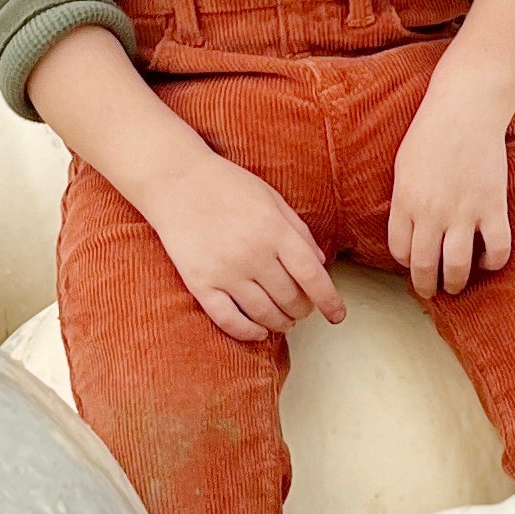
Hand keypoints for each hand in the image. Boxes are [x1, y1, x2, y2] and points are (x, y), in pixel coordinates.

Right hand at [135, 151, 347, 342]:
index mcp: (274, 230)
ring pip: (264, 313)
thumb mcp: (272, 198)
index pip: (312, 276)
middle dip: (304, 310)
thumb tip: (320, 264)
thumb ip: (298, 231)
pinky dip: (248, 332)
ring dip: (281, 323)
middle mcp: (253, 254)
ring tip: (286, 321)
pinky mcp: (200, 283)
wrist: (177, 181)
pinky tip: (259, 332)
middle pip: (290, 298)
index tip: (337, 315)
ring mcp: (225, 271)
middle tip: (305, 309)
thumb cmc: (229, 186)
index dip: (329, 300)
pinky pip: (229, 320)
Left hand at [388, 81, 512, 299]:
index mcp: (405, 201)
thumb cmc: (431, 130)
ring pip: (456, 267)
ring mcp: (463, 212)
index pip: (399, 250)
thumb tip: (406, 227)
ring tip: (457, 284)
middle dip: (425, 285)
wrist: (465, 107)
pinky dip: (493, 262)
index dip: (405, 262)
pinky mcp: (493, 207)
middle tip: (431, 289)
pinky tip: (489, 260)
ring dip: (455, 283)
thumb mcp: (403, 165)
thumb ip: (404, 199)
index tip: (412, 263)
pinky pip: (496, 250)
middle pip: (423, 266)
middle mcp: (431, 213)